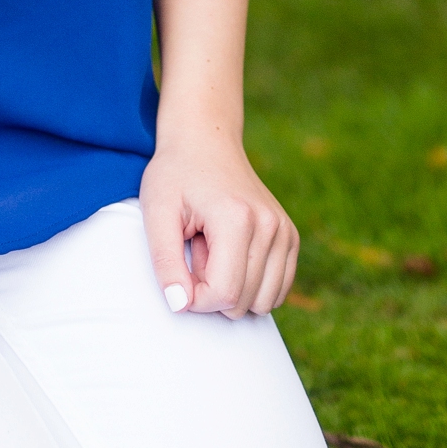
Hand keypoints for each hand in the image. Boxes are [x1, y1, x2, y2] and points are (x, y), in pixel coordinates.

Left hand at [139, 128, 296, 317]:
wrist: (205, 142)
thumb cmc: (175, 175)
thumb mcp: (156, 213)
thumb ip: (165, 262)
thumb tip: (181, 306)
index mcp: (238, 219)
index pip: (223, 294)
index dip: (195, 298)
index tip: (179, 272)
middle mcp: (270, 226)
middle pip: (243, 303)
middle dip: (212, 289)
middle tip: (198, 248)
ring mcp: (285, 231)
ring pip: (263, 303)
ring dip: (232, 288)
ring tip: (214, 250)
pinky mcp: (290, 237)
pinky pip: (277, 291)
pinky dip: (251, 285)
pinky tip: (232, 254)